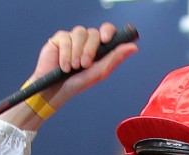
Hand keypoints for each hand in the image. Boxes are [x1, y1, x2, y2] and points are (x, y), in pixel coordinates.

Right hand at [12, 23, 136, 128]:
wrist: (54, 90)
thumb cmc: (76, 83)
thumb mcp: (98, 73)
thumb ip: (114, 58)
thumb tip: (133, 47)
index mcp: (98, 47)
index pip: (107, 31)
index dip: (108, 31)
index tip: (106, 40)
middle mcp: (86, 40)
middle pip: (93, 33)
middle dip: (90, 50)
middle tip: (84, 65)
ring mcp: (73, 38)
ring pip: (80, 33)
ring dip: (77, 52)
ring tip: (72, 67)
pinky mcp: (60, 39)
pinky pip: (66, 38)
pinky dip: (65, 53)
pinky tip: (63, 66)